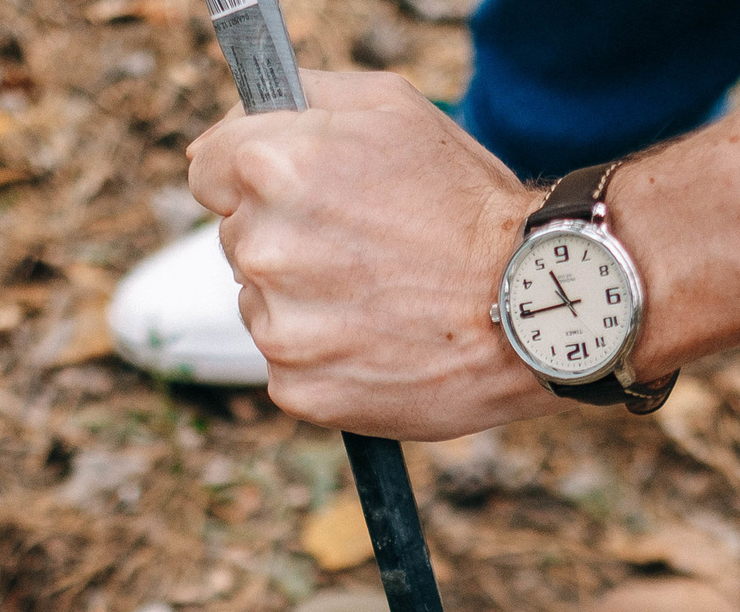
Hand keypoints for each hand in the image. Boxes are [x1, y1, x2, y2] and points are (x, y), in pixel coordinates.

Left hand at [188, 71, 565, 440]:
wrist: (532, 304)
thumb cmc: (466, 203)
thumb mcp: (390, 110)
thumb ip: (300, 98)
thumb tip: (239, 117)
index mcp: (274, 166)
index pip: (207, 167)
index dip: (252, 173)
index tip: (294, 189)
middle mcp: (265, 246)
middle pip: (238, 236)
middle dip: (287, 235)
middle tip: (364, 244)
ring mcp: (280, 324)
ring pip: (261, 301)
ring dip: (304, 298)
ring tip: (380, 294)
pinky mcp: (299, 386)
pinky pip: (287, 361)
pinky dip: (325, 354)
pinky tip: (377, 338)